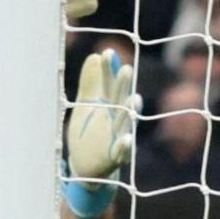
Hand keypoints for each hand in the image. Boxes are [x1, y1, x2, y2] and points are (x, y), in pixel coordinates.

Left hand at [67, 49, 135, 182]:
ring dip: (129, 112)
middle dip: (123, 86)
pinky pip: (122, 152)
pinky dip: (125, 146)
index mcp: (108, 106)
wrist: (85, 167)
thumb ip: (91, 83)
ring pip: (125, 124)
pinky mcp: (114, 158)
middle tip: (126, 69)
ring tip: (134, 99)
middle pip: (120, 101)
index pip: (109, 85)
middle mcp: (116, 120)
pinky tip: (128, 139)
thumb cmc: (88, 134)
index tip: (107, 52)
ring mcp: (117, 138)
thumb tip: (95, 56)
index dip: (108, 71)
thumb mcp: (87, 106)